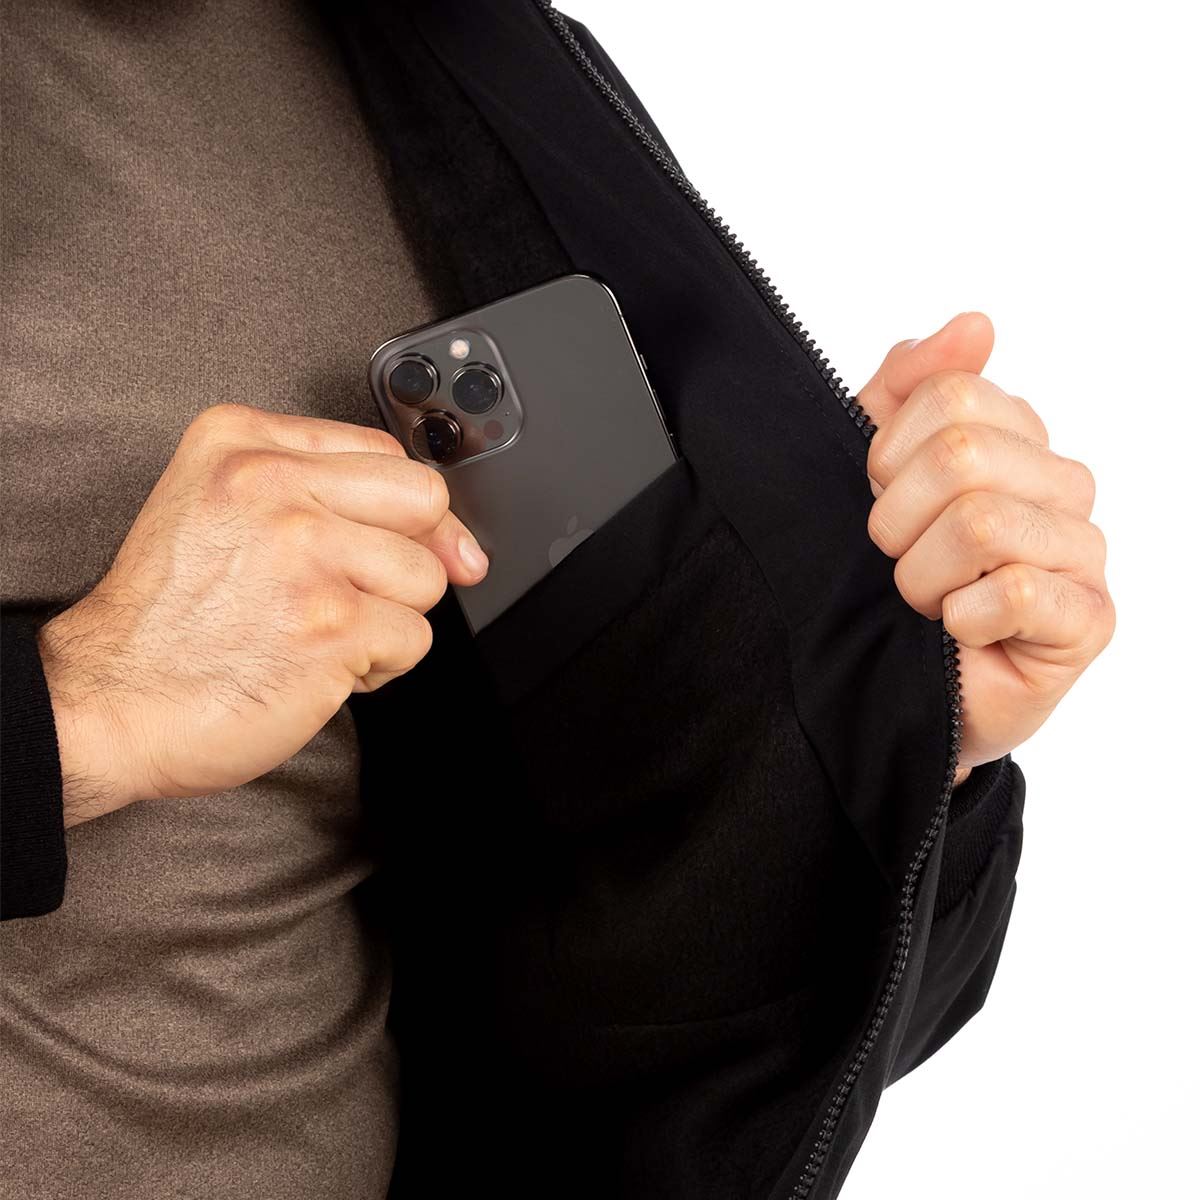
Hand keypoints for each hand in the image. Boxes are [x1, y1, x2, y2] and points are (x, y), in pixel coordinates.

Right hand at [37, 404, 488, 825]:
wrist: (107, 702)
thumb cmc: (167, 619)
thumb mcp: (221, 510)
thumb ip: (324, 494)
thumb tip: (457, 540)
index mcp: (242, 442)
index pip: (383, 452)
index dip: (396, 512)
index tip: (377, 545)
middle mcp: (272, 485)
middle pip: (423, 501)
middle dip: (407, 556)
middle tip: (353, 591)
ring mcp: (304, 553)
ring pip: (426, 575)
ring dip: (389, 618)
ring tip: (320, 631)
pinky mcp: (330, 624)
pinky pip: (414, 639)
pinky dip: (378, 668)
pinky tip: (318, 666)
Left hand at [859, 313, 1114, 784]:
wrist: (895, 685)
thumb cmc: (889, 576)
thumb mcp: (874, 470)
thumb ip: (908, 388)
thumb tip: (976, 325)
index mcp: (1014, 439)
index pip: (950, 393)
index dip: (888, 454)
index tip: (877, 497)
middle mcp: (1059, 485)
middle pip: (963, 453)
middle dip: (897, 519)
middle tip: (894, 560)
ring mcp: (1082, 551)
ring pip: (982, 522)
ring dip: (922, 575)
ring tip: (923, 602)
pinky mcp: (1089, 619)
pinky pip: (1020, 592)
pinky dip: (963, 617)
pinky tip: (960, 631)